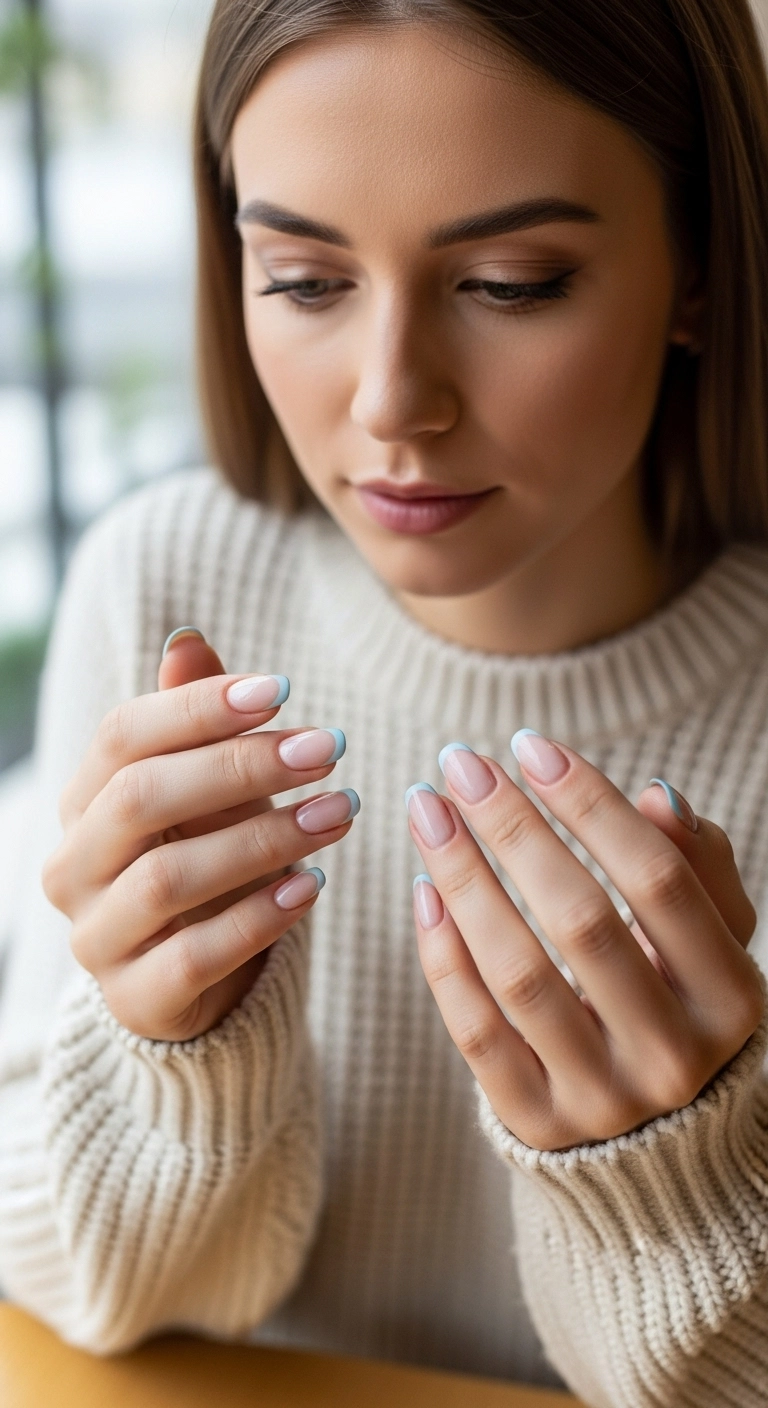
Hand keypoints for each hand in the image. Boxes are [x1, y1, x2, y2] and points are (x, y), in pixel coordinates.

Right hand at [43, 629, 358, 1040]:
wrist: (200, 981)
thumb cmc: (206, 861)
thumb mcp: (207, 790)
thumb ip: (193, 722)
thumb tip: (187, 640)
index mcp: (82, 801)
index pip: (123, 736)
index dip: (198, 707)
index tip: (283, 690)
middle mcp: (73, 866)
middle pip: (140, 798)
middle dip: (239, 767)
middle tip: (326, 747)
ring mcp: (96, 937)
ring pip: (167, 877)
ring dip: (263, 839)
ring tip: (339, 811)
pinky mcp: (136, 999)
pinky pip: (193, 955)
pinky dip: (257, 918)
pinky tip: (312, 886)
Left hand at [407, 733, 763, 1150]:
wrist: (660, 1136)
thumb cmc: (681, 999)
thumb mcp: (714, 938)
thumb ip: (697, 866)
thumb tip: (656, 795)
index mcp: (730, 997)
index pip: (657, 880)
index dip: (590, 804)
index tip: (530, 745)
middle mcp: (673, 1055)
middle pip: (581, 921)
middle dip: (514, 829)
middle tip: (461, 763)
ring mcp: (602, 1098)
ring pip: (519, 975)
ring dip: (464, 878)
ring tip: (428, 810)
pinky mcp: (536, 1122)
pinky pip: (475, 1032)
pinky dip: (444, 956)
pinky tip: (425, 889)